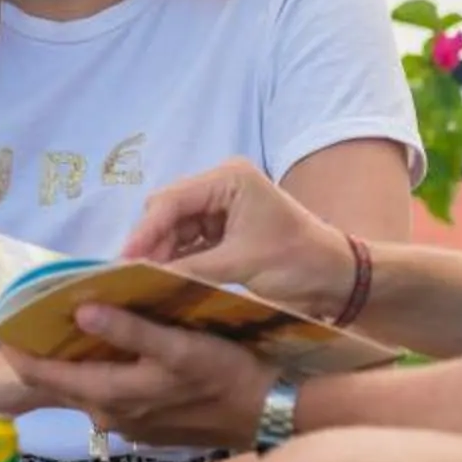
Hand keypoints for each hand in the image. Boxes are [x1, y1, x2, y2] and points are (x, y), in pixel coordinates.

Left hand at [0, 306, 278, 453]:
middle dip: (38, 353)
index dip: (17, 350)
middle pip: (59, 384)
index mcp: (113, 396)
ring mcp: (129, 423)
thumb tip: (80, 312)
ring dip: (69, 361)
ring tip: (60, 324)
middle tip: (26, 316)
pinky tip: (104, 347)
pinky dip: (96, 371)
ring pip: (84, 388)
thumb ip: (130, 330)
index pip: (44, 376)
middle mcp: (112, 416)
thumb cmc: (227, 374)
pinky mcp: (146, 423)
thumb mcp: (180, 347)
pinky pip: (107, 394)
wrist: (268, 413)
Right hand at [119, 159, 357, 318]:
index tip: (123, 261)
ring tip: (140, 282)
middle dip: (149, 242)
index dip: (144, 231)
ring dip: (160, 254)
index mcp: (229, 179)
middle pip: (167, 211)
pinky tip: (160, 280)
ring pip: (174, 228)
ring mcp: (221, 207)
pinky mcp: (223, 229)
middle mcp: (221, 185)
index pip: (172, 200)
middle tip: (128, 277)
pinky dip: (176, 260)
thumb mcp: (242, 265)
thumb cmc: (299, 263)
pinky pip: (188, 242)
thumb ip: (190, 267)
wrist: (338, 278)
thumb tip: (143, 277)